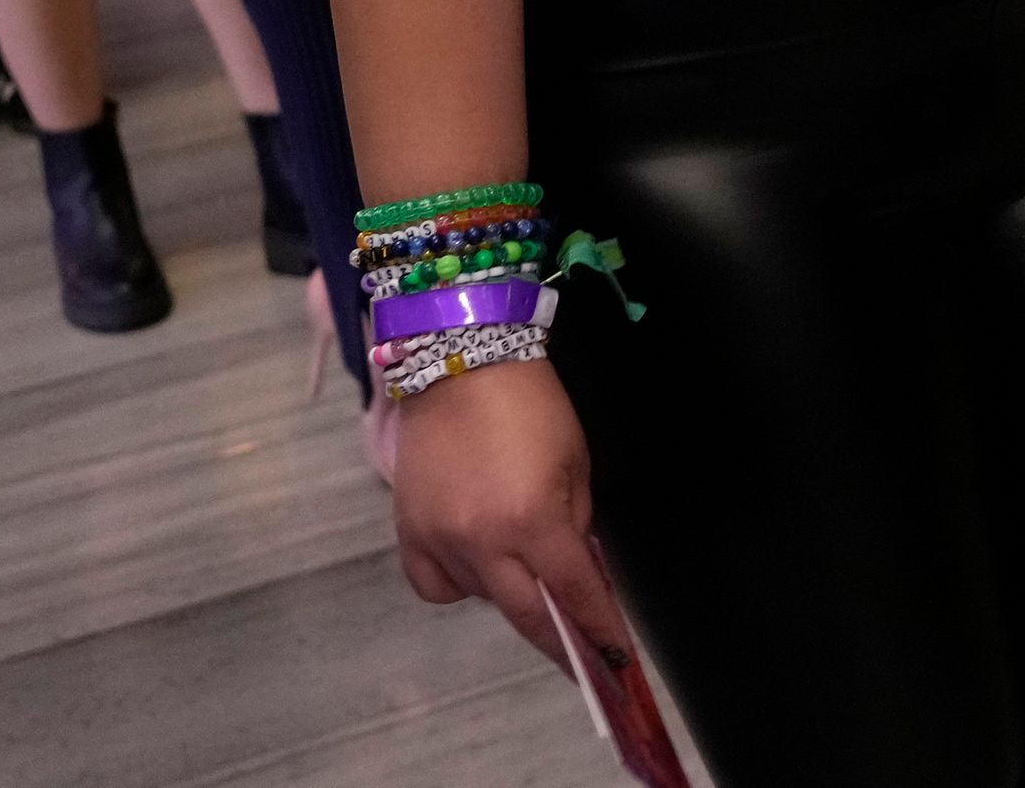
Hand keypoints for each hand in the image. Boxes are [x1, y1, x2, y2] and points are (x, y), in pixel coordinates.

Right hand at [384, 354, 639, 673]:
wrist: (462, 362)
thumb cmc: (531, 404)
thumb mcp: (577, 462)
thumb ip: (578, 525)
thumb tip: (581, 572)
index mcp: (534, 521)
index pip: (574, 595)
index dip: (599, 631)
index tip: (616, 661)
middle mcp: (483, 541)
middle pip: (528, 616)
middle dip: (561, 643)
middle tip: (585, 662)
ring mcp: (440, 540)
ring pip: (482, 598)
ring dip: (511, 592)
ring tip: (526, 560)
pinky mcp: (408, 532)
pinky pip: (435, 585)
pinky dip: (459, 584)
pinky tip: (477, 561)